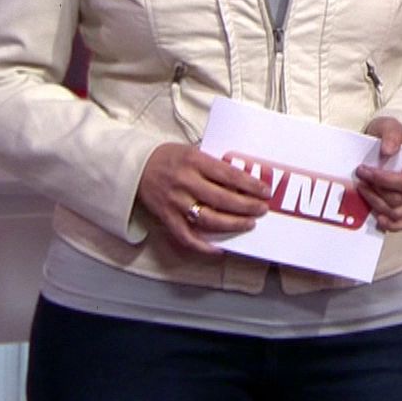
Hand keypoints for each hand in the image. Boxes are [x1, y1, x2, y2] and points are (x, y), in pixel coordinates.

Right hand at [136, 143, 270, 255]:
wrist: (136, 166)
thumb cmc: (170, 158)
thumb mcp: (193, 152)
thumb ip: (214, 166)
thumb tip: (244, 180)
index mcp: (194, 162)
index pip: (228, 175)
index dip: (250, 185)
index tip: (265, 192)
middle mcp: (185, 182)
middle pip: (222, 198)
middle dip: (247, 206)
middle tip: (262, 210)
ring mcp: (175, 202)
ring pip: (209, 219)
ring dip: (232, 224)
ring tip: (248, 224)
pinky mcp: (167, 217)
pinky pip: (186, 237)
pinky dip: (203, 246)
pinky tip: (219, 248)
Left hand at [355, 117, 401, 231]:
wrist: (382, 141)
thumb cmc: (386, 134)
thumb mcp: (388, 125)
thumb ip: (391, 134)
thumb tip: (388, 151)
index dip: (382, 180)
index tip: (362, 170)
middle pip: (398, 199)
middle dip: (375, 192)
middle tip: (359, 180)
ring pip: (397, 212)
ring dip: (377, 205)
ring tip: (362, 192)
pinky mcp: (401, 205)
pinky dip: (391, 225)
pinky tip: (378, 219)